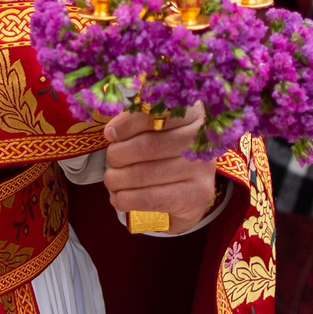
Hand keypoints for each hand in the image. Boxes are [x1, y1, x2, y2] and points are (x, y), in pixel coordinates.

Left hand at [103, 104, 220, 224]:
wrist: (190, 195)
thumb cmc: (166, 156)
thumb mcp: (156, 132)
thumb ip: (137, 124)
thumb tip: (112, 132)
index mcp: (192, 114)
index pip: (156, 115)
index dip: (127, 124)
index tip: (110, 134)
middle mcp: (200, 140)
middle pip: (148, 145)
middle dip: (118, 155)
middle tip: (111, 161)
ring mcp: (202, 169)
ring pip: (144, 173)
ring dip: (117, 178)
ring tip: (111, 180)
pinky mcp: (197, 196)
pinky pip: (151, 198)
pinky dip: (126, 199)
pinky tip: (118, 198)